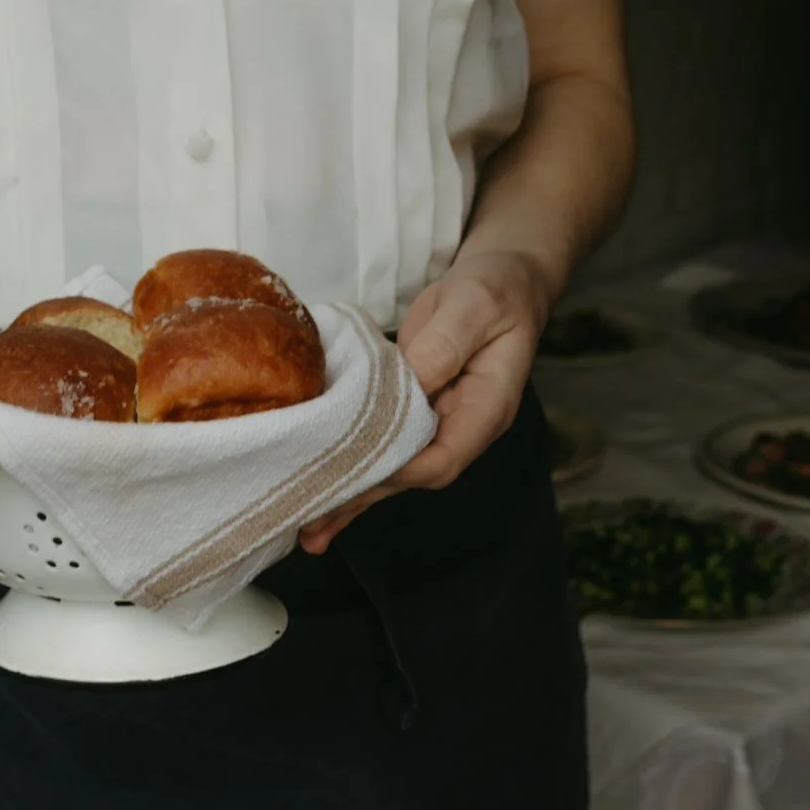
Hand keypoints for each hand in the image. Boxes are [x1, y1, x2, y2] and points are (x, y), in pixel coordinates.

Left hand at [298, 249, 552, 553]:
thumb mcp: (474, 307)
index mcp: (486, 408)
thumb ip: (444, 346)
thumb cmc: (496, 290)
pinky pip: (381, 440)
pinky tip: (323, 486)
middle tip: (312, 528)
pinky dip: (351, 462)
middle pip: (410, 475)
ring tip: (308, 531)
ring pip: (392, 466)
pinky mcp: (410, 405)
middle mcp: (460, 424)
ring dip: (350, 494)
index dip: (398, 470)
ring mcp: (436, 418)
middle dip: (362, 498)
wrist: (501, 278)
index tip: (352, 471)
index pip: (442, 458)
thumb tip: (404, 383)